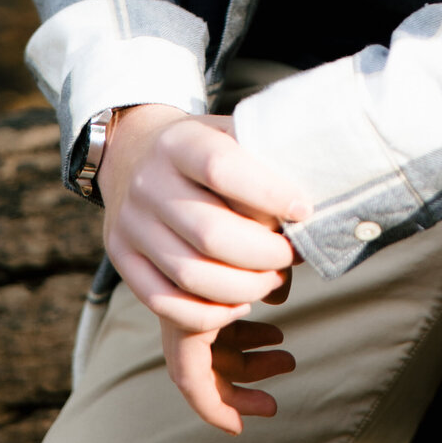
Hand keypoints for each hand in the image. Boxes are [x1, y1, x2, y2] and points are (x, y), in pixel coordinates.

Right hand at [97, 104, 308, 430]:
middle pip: (210, 233)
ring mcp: (130, 224)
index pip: (222, 167)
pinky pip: (165, 302)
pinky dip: (208, 312)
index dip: (268, 193)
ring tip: (274, 279)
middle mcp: (148, 183)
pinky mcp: (122, 259)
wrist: (132, 151)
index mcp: (179, 142)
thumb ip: (263, 155)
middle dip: (264, 254)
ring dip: (244, 287)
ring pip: (190, 275)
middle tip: (293, 256)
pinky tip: (240, 302)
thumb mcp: (227, 130)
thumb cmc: (200, 146)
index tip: (305, 209)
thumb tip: (319, 193)